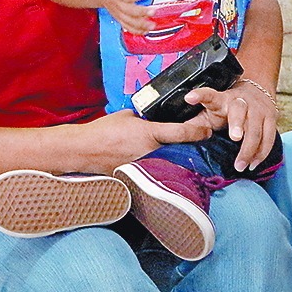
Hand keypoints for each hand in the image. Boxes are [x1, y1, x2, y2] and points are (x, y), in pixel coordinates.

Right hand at [78, 109, 213, 172]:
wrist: (83, 149)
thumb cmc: (103, 130)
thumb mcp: (127, 116)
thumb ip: (145, 117)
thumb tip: (152, 118)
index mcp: (150, 134)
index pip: (182, 133)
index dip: (198, 132)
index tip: (208, 131)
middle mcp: (150, 152)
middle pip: (178, 150)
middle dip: (186, 148)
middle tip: (193, 144)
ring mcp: (143, 166)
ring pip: (165, 161)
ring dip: (171, 159)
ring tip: (175, 155)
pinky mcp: (135, 176)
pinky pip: (151, 170)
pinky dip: (155, 167)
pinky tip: (155, 166)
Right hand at [96, 0, 156, 34]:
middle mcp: (119, 4)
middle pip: (130, 11)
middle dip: (142, 13)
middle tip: (153, 11)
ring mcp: (118, 13)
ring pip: (129, 22)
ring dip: (141, 25)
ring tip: (152, 26)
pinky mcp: (119, 19)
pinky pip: (127, 27)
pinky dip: (136, 31)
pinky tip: (145, 31)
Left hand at [184, 80, 276, 171]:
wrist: (257, 90)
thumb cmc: (229, 106)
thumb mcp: (211, 111)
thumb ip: (196, 123)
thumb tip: (175, 138)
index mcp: (222, 100)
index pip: (209, 95)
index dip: (199, 95)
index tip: (189, 97)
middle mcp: (241, 102)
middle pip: (239, 111)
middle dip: (237, 124)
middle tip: (235, 138)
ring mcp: (258, 109)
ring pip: (256, 128)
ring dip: (249, 149)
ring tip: (241, 165)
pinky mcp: (271, 118)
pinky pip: (269, 137)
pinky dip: (262, 152)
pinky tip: (254, 163)